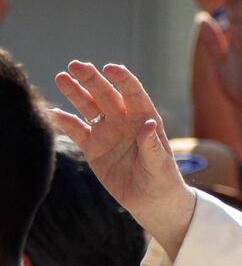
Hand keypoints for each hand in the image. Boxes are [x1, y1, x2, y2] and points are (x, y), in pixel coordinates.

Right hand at [51, 61, 194, 258]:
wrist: (152, 200)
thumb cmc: (162, 179)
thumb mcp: (160, 165)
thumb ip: (152, 146)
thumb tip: (148, 125)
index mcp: (145, 119)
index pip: (133, 93)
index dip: (123, 79)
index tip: (111, 68)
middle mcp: (125, 121)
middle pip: (106, 95)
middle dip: (92, 79)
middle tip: (75, 65)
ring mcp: (108, 133)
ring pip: (89, 108)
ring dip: (76, 93)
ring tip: (61, 77)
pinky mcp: (94, 148)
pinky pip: (77, 131)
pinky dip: (66, 122)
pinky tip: (53, 112)